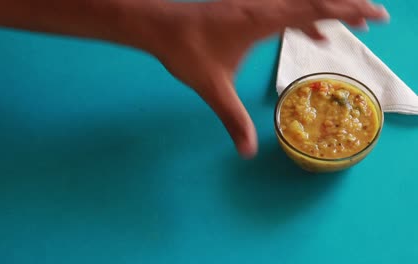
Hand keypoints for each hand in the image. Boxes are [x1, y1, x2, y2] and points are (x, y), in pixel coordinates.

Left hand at [149, 0, 388, 157]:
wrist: (158, 26)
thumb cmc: (185, 51)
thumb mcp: (213, 88)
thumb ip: (232, 118)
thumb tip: (247, 152)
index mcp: (262, 18)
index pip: (315, 9)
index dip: (349, 10)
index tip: (376, 17)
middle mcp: (262, 4)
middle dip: (346, 7)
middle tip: (372, 20)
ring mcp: (253, 2)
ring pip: (299, 2)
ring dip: (325, 12)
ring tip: (347, 29)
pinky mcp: (245, 6)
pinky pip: (284, 8)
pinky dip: (303, 19)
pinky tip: (309, 36)